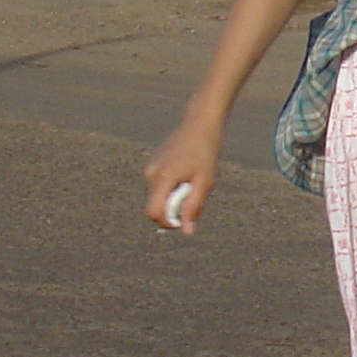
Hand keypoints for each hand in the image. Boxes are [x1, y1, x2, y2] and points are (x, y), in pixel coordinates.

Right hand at [143, 119, 221, 236]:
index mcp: (161, 178)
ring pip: (159, 195)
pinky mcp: (153, 163)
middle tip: (194, 194)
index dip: (167, 222)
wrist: (200, 124)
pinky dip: (172, 186)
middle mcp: (150, 173)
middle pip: (156, 205)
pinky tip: (188, 172)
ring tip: (193, 180)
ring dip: (174, 196)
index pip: (153, 212)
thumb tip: (186, 232)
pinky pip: (160, 184)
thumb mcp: (205, 183)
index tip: (184, 220)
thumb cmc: (206, 152)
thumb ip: (193, 208)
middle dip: (173, 208)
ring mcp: (150, 167)